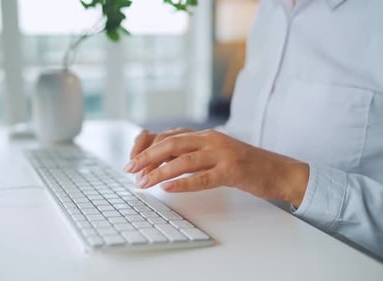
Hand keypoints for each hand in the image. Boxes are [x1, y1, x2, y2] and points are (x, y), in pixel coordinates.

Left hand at [124, 129, 308, 206]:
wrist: (278, 171)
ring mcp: (222, 154)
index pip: (169, 136)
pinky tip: (167, 188)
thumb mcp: (215, 154)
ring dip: (159, 171)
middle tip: (130, 170)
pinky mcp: (233, 171)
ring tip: (143, 182)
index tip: (132, 161)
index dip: (148, 147)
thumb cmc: (244, 165)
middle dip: (147, 157)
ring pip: (184, 160)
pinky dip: (183, 183)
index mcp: (206, 135)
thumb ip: (192, 154)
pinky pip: (203, 177)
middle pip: (171, 144)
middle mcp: (211, 140)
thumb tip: (162, 162)